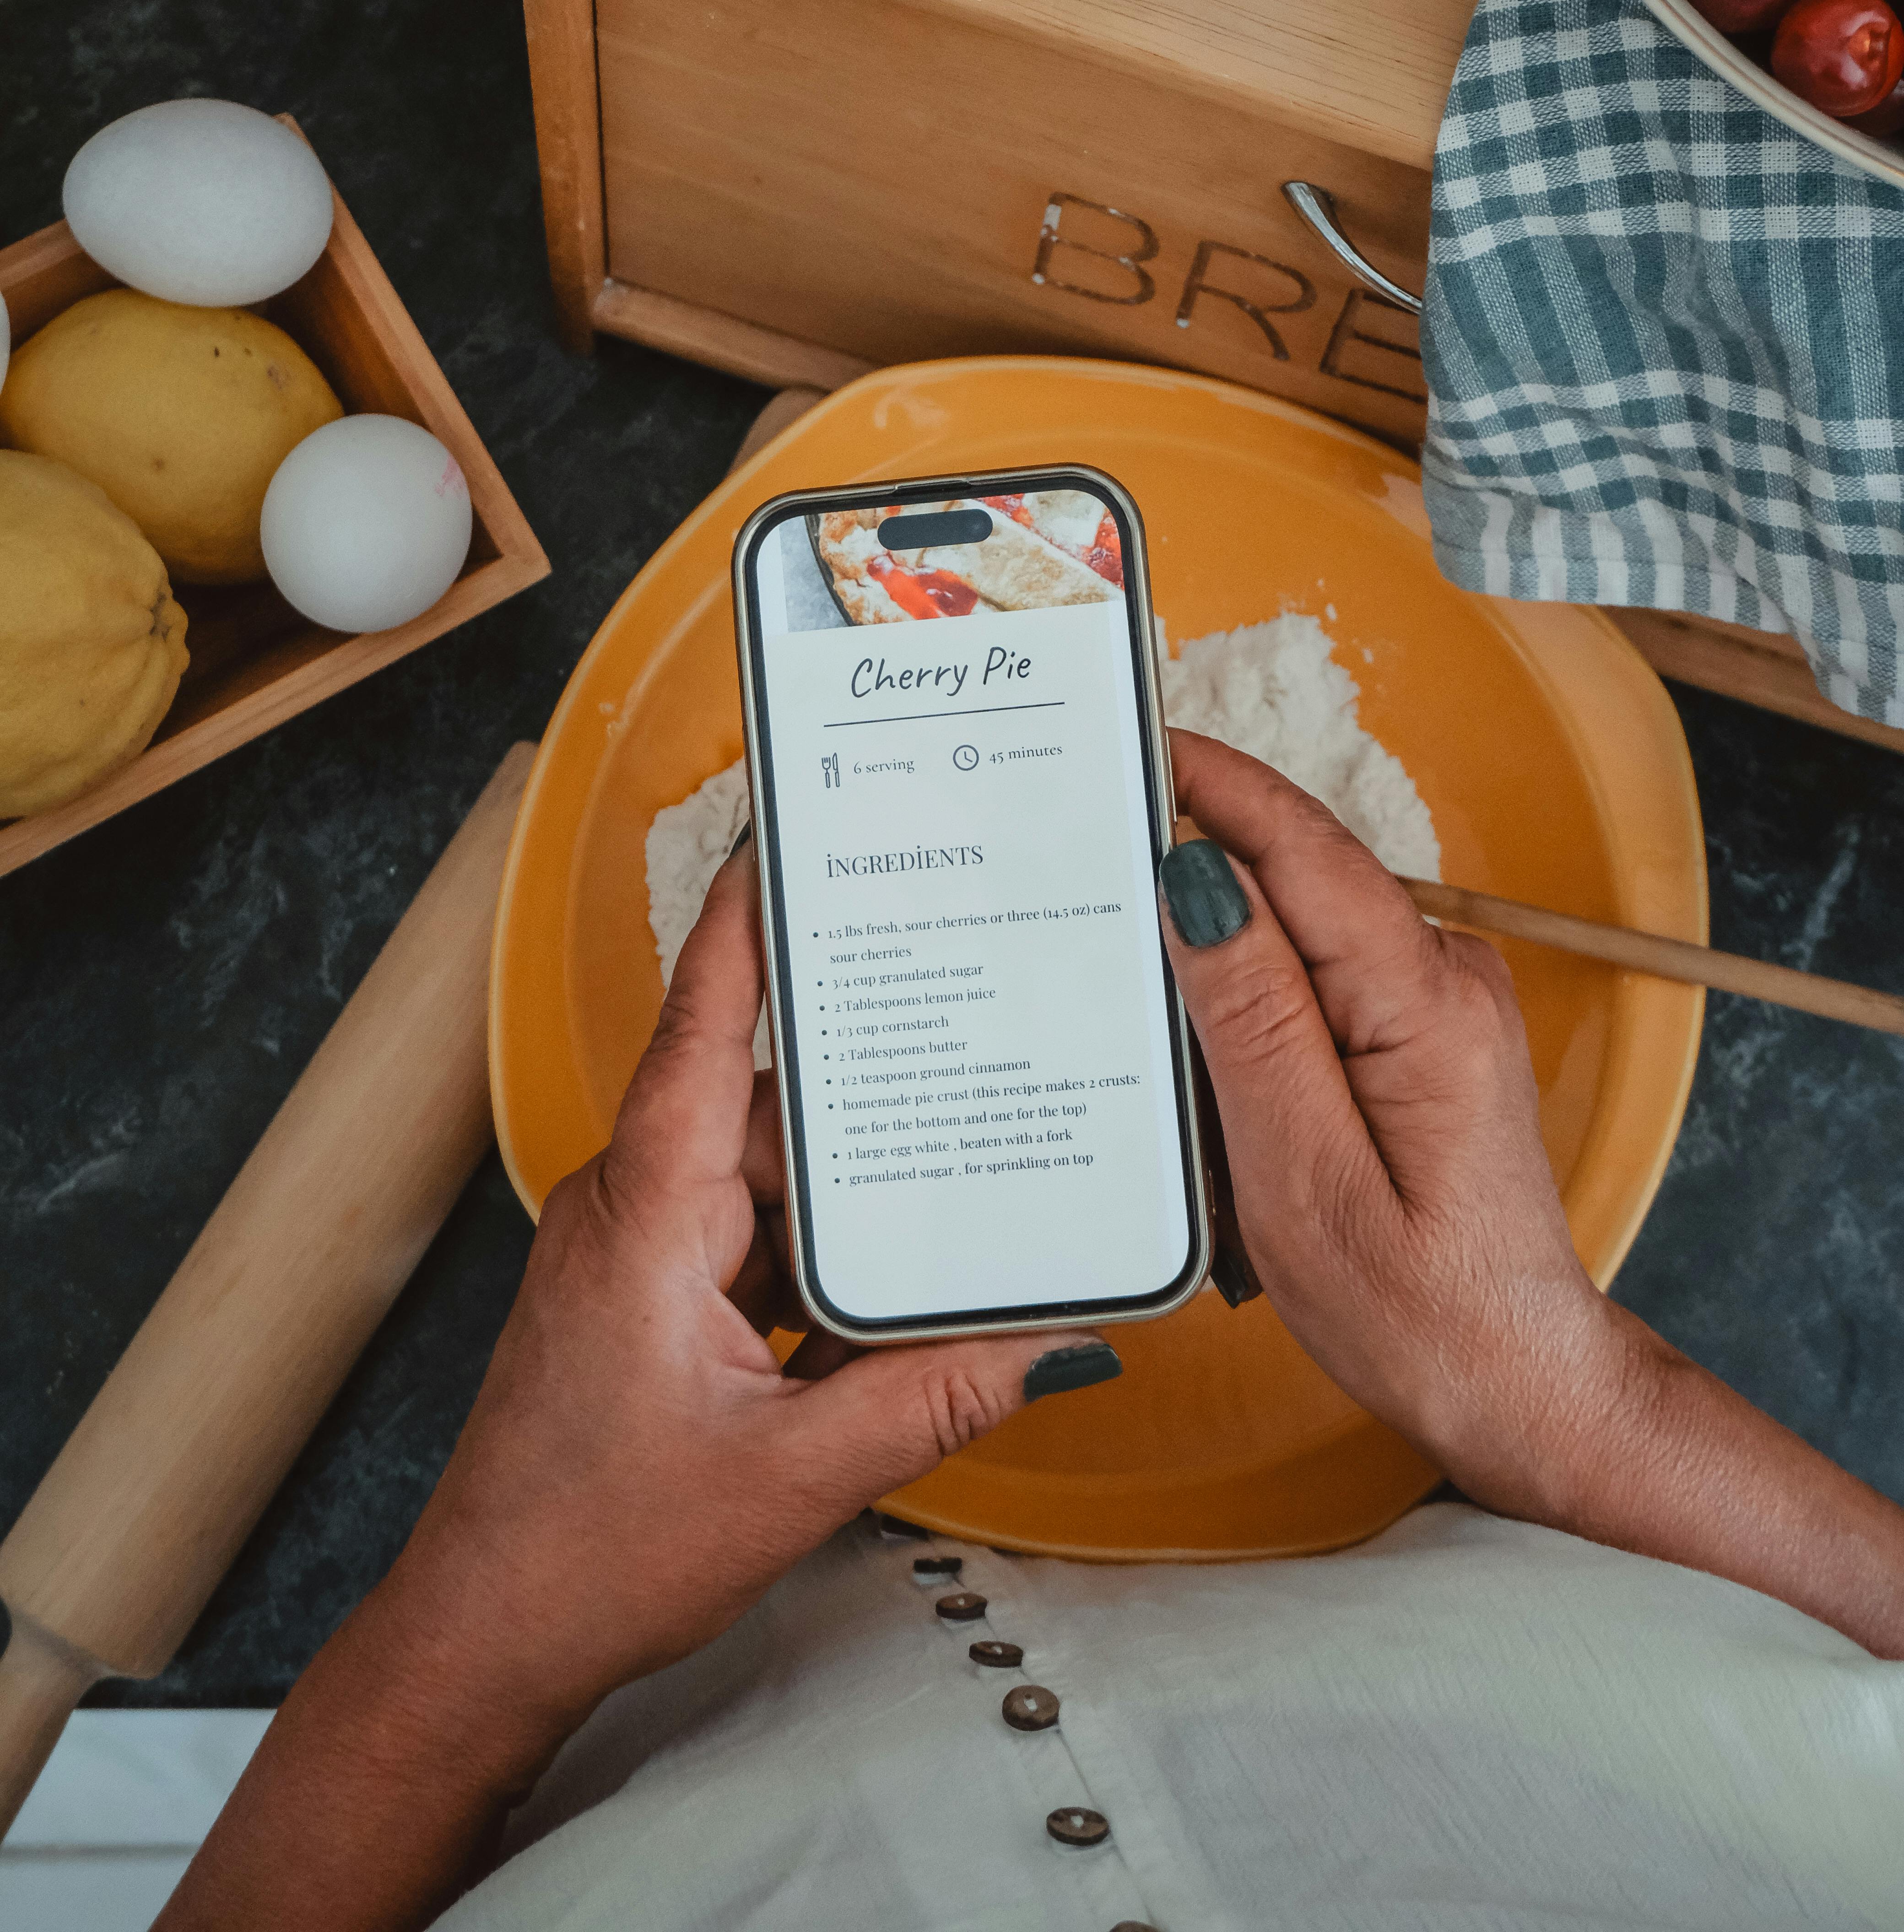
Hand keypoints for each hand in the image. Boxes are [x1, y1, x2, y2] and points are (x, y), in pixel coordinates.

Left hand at [162, 839, 1114, 1930]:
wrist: (483, 1634)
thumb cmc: (592, 1553)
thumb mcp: (791, 1478)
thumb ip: (928, 1399)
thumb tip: (1053, 1344)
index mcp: (649, 1212)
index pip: (705, 1030)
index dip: (746, 925)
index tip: (788, 839)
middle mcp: (634, 1206)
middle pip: (767, 1105)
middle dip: (868, 1085)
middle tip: (968, 1025)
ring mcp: (637, 1249)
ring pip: (767, 1178)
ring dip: (851, 1194)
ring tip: (959, 1181)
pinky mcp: (649, 1295)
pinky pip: (748, 1234)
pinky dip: (818, 1251)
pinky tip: (890, 1286)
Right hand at [1157, 730, 1903, 1654]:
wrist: (1518, 1384)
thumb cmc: (1416, 1310)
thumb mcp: (1305, 1179)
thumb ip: (1254, 1020)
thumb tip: (1198, 879)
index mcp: (1425, 1002)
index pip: (1303, 848)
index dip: (1212, 783)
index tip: (1124, 740)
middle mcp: (1443, 976)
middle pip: (1297, 868)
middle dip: (1191, 835)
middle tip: (1076, 821)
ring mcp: (1434, 999)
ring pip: (1300, 916)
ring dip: (1211, 908)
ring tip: (1104, 904)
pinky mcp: (1414, 1029)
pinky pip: (1314, 965)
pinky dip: (1242, 964)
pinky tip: (1179, 995)